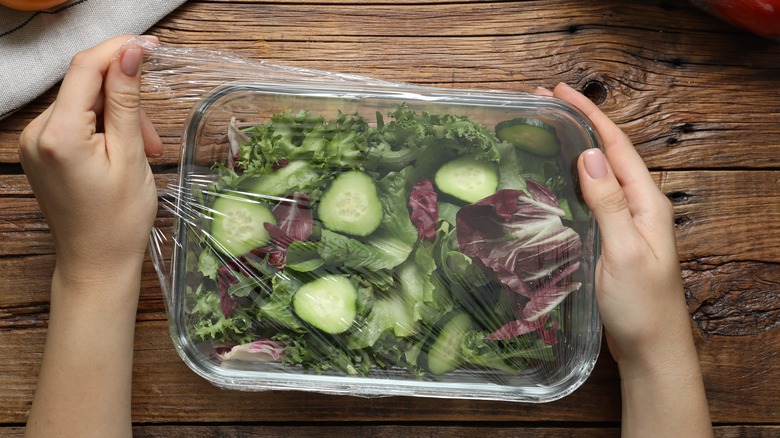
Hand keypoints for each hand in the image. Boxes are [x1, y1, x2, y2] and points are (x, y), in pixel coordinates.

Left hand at [19, 35, 161, 277]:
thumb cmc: (119, 220)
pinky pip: (75, 121)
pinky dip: (103, 128)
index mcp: (59, 134)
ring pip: (83, 103)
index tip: (151, 46)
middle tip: (155, 134)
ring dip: (119, 116)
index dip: (118, 50)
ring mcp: (34, 142)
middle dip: (125, 98)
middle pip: (85, 86)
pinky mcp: (41, 150)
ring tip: (144, 151)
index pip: (85, 68)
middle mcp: (36, 133)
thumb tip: (131, 53)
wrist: (97, 262)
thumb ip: (128, 100)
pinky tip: (123, 152)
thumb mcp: (132, 156)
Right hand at [537, 83, 711, 435]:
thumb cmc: (642, 305)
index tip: (559, 92)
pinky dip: (572, 180)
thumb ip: (609, 203)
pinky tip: (554, 181)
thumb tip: (590, 155)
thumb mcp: (624, 251)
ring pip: (599, 175)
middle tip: (543, 105)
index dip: (589, 115)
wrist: (651, 349)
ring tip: (545, 132)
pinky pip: (592, 199)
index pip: (616, 146)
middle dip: (579, 124)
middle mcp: (638, 206)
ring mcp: (626, 223)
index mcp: (647, 203)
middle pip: (608, 154)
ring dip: (574, 150)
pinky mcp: (612, 239)